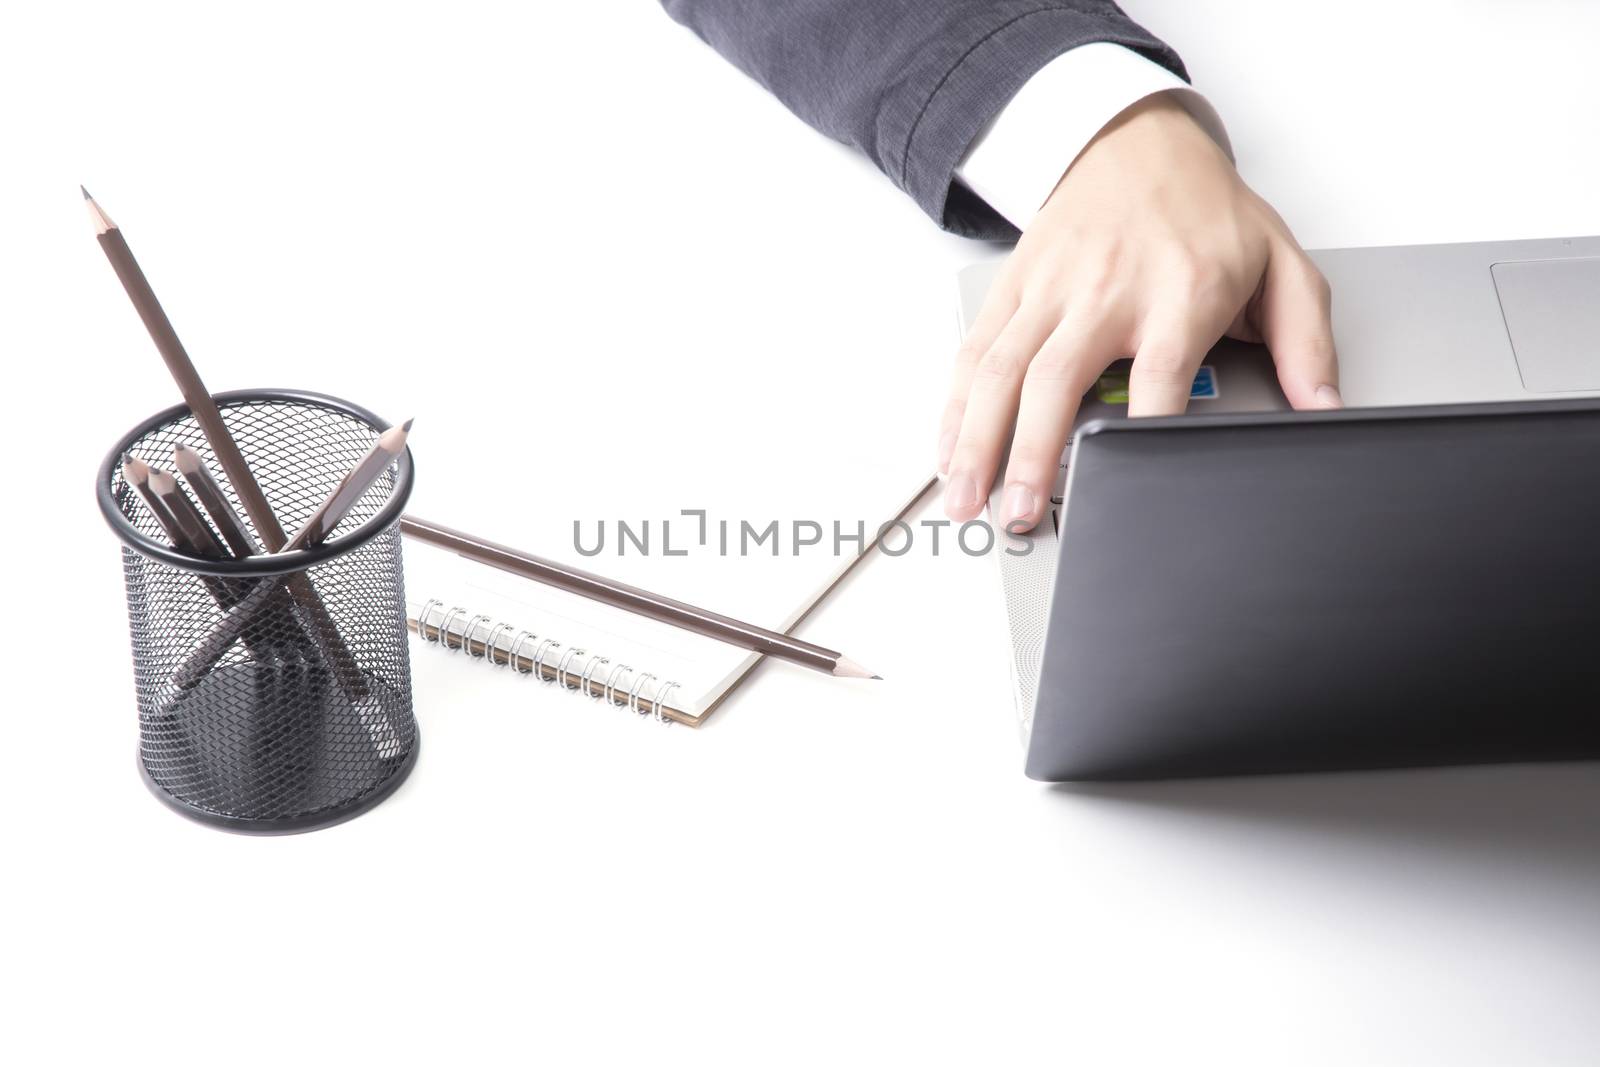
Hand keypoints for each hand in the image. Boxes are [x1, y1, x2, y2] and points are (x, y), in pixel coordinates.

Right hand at [938, 93, 1339, 530]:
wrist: (1137, 141)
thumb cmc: (1206, 212)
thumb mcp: (1281, 264)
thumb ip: (1307, 343)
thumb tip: (1324, 410)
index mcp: (1180, 292)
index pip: (1160, 376)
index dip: (1142, 433)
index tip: (1126, 483)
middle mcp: (1107, 291)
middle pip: (1057, 379)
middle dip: (1032, 453)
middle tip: (1020, 512)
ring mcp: (1052, 289)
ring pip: (1003, 369)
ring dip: (978, 439)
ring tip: (967, 496)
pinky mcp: (1014, 287)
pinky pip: (976, 349)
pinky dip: (955, 404)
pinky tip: (947, 448)